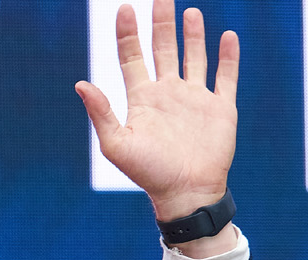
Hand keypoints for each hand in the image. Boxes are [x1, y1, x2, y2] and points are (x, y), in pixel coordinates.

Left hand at [75, 0, 238, 225]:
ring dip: (192, 35)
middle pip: (163, 49)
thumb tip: (80, 84)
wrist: (187, 193)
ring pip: (193, 57)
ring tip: (190, 12)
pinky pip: (226, 76)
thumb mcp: (117, 145)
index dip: (127, 33)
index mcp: (142, 99)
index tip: (124, 8)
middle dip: (161, 22)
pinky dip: (228, 56)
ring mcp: (194, 98)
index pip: (132, 57)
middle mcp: (168, 93)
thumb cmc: (149, 174)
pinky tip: (227, 37)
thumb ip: (101, 113)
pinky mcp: (220, 107)